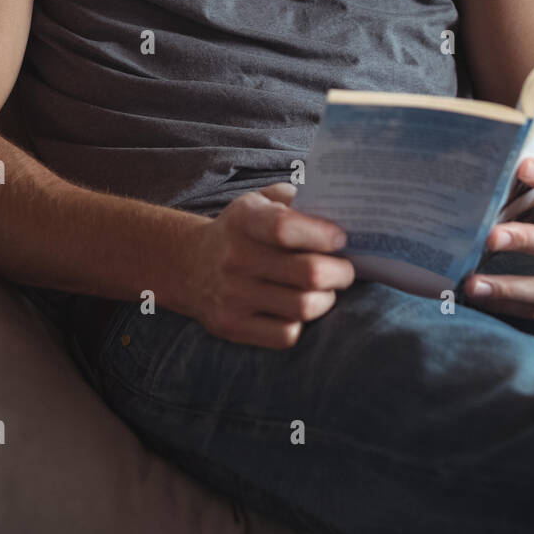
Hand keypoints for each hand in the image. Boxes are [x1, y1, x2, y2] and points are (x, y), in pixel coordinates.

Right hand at [190, 183, 355, 348]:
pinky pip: (286, 335)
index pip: (286, 228)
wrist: (188, 265)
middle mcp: (235, 258)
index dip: (322, 234)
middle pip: (308, 272)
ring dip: (326, 299)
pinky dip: (302, 323)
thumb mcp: (257, 202)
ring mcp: (232, 295)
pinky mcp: (232, 326)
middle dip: (340, 272)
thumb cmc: (240, 231)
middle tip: (346, 270)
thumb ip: (292, 198)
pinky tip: (300, 309)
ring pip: (304, 306)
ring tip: (326, 290)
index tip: (340, 238)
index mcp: (244, 220)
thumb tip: (337, 206)